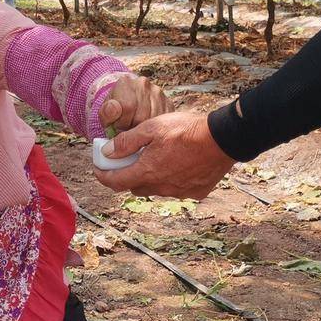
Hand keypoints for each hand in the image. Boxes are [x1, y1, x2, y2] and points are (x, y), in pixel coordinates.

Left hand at [92, 111, 234, 198]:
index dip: (103, 176)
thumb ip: (127, 142)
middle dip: (128, 174)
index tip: (98, 169)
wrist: (223, 139)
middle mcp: (161, 187)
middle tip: (129, 158)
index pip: (115, 182)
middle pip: (135, 186)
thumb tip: (107, 152)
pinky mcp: (195, 192)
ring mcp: (179, 192)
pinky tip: (177, 163)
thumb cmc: (186, 130)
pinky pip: (175, 188)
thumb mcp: (151, 128)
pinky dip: (170, 179)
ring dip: (150, 177)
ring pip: (156, 188)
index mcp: (147, 172)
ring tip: (156, 157)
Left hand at [99, 75, 171, 132]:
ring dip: (145, 131)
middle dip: (133, 129)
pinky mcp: (168, 103)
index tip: (118, 128)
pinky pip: (165, 121)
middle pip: (142, 116)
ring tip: (136, 131)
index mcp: (125, 82)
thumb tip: (114, 109)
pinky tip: (147, 130)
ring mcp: (158, 92)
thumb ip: (107, 113)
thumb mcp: (106, 113)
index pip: (128, 107)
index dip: (122, 123)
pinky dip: (156, 130)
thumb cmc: (115, 110)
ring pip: (155, 120)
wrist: (127, 102)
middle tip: (127, 132)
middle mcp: (143, 84)